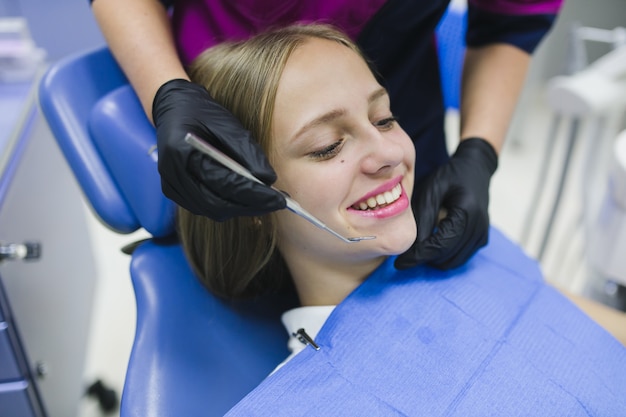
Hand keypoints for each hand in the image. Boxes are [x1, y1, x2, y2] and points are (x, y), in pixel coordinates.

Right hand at [152, 79, 285, 219]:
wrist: (174, 109)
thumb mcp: (228, 124)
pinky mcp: (175, 193)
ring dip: (241, 208)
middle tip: (277, 203)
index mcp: (181, 153)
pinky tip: (245, 197)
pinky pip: (205, 207)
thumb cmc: (202, 113)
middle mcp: (171, 175)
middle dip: (250, 206)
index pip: (223, 182)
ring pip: (212, 210)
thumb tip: (269, 179)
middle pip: (216, 204)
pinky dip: (228, 205)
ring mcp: (171, 186)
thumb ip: (247, 152)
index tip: (279, 199)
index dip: (254, 194)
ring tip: (265, 200)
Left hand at [395, 138, 497, 269]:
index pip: (440, 246)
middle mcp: (479, 228)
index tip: (398, 263)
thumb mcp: (431, 191)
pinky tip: (432, 242)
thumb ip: (424, 219)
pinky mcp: (481, 240)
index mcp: (467, 213)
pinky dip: (443, 255)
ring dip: (433, 258)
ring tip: (418, 246)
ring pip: (452, 262)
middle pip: (446, 257)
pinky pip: (459, 257)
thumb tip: (412, 248)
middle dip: (424, 258)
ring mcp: (482, 235)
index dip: (418, 257)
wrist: (475, 169)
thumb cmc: (450, 176)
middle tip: (404, 252)